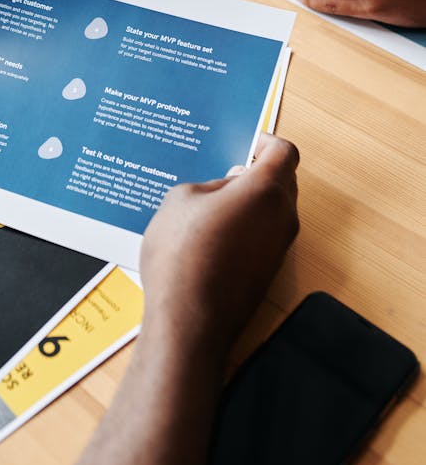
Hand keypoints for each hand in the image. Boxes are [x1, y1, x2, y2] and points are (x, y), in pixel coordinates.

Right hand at [140, 134, 298, 357]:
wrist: (188, 322)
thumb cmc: (182, 253)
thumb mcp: (180, 199)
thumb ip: (210, 186)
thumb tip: (225, 191)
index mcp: (264, 190)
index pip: (284, 152)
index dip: (266, 142)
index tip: (246, 144)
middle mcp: (281, 218)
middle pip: (283, 182)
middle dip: (258, 172)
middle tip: (224, 174)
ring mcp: (278, 249)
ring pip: (274, 211)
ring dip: (251, 202)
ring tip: (212, 204)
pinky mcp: (268, 274)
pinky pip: (265, 237)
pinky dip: (247, 228)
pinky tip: (213, 234)